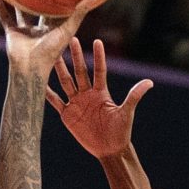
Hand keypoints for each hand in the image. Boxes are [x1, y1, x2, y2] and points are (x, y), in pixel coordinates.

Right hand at [0, 0, 99, 77]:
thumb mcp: (67, 30)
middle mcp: (40, 29)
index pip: (58, 9)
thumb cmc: (51, 52)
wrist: (30, 67)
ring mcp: (25, 30)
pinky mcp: (12, 32)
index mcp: (55, 28)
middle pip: (39, 8)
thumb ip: (79, 14)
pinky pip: (5, 17)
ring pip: (21, 11)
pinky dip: (0, 6)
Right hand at [48, 40, 153, 159]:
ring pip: (66, 82)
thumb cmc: (120, 131)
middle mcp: (87, 94)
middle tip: (70, 39)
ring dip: (59, 69)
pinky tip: (39, 82)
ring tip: (52, 55)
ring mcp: (76, 103)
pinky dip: (47, 93)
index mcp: (101, 92)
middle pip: (80, 71)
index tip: (96, 41)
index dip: (98, 57)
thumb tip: (150, 82)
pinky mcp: (68, 114)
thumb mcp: (126, 112)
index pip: (99, 70)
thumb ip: (134, 96)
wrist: (109, 149)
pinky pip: (55, 101)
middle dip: (75, 56)